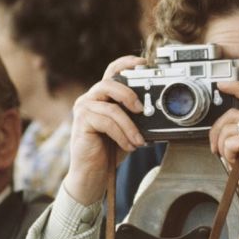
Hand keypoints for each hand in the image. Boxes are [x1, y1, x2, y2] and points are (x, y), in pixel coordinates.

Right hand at [62, 56, 147, 204]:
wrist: (92, 175)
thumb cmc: (109, 152)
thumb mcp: (128, 131)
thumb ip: (136, 118)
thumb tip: (157, 112)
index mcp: (102, 98)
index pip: (111, 71)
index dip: (126, 63)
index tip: (143, 63)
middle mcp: (90, 99)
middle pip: (109, 83)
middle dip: (129, 94)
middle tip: (142, 110)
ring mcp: (83, 109)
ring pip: (112, 108)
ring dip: (130, 126)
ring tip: (139, 141)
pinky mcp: (81, 122)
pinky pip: (106, 122)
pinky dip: (122, 135)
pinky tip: (129, 146)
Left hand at [209, 80, 238, 236]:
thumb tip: (224, 123)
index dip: (236, 87)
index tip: (222, 84)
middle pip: (232, 114)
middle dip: (217, 130)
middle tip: (217, 147)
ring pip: (228, 127)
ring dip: (222, 145)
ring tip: (232, 158)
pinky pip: (228, 141)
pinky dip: (226, 154)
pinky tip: (236, 163)